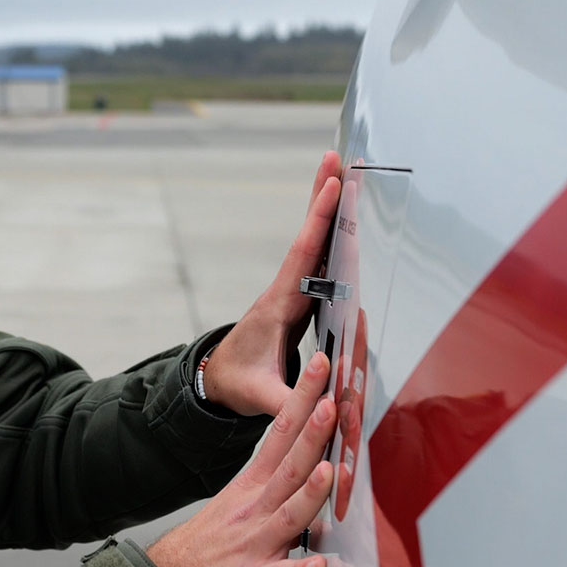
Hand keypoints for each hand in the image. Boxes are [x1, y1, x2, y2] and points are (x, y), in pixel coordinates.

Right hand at [146, 353, 334, 566]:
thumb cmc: (211, 543)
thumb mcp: (242, 503)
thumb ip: (283, 485)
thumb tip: (322, 464)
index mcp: (253, 485)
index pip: (281, 434)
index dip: (301, 401)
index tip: (321, 370)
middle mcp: (257, 508)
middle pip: (289, 466)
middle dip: (311, 434)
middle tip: (330, 404)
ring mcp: (257, 544)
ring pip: (289, 515)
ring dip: (311, 493)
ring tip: (332, 471)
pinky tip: (319, 566)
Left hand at [204, 150, 341, 415]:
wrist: (220, 380)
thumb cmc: (240, 384)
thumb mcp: (261, 397)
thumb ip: (287, 402)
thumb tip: (319, 409)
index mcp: (279, 306)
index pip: (302, 257)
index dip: (318, 222)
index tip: (333, 186)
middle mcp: (285, 290)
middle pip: (308, 237)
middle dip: (321, 198)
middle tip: (334, 157)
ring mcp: (293, 291)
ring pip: (314, 243)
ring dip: (327, 209)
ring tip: (344, 171)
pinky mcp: (300, 297)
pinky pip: (318, 258)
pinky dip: (331, 232)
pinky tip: (346, 216)